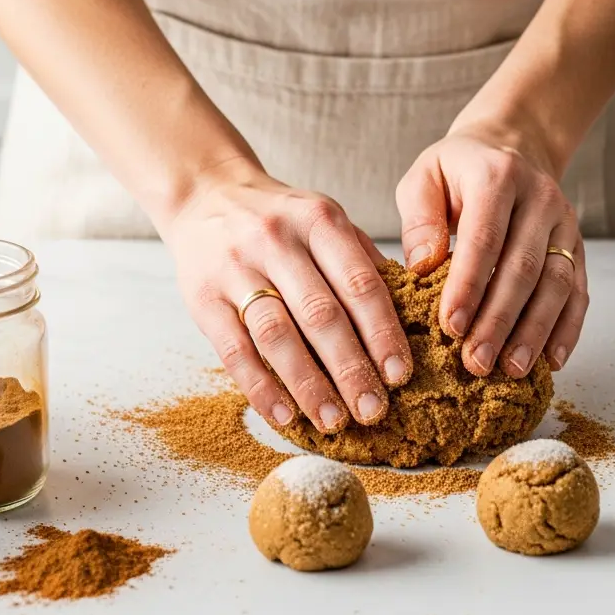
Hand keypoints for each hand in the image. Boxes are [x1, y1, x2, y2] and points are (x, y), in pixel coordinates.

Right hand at [162, 174, 411, 432]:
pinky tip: (284, 415)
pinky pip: (233, 350)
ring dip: (308, 384)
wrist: (204, 194)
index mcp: (318, 219)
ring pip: (277, 335)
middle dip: (351, 368)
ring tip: (333, 420)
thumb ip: (362, 261)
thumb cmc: (280, 219)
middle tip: (374, 410)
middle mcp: (276, 240)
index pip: (359, 283)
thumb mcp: (324, 219)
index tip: (400, 375)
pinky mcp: (202, 297)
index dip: (382, 332)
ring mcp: (235, 268)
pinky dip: (261, 387)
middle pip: (320, 314)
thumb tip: (412, 316)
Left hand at [396, 131, 587, 377]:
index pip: (485, 237)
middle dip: (500, 320)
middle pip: (524, 267)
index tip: (451, 327)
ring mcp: (564, 224)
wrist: (511, 146)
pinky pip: (579, 291)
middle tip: (477, 362)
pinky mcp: (577, 246)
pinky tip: (551, 361)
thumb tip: (424, 266)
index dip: (470, 285)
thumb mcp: (425, 176)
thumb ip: (419, 218)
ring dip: (535, 332)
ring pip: (557, 284)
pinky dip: (567, 329)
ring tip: (512, 370)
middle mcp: (540, 198)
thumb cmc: (458, 170)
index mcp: (497, 177)